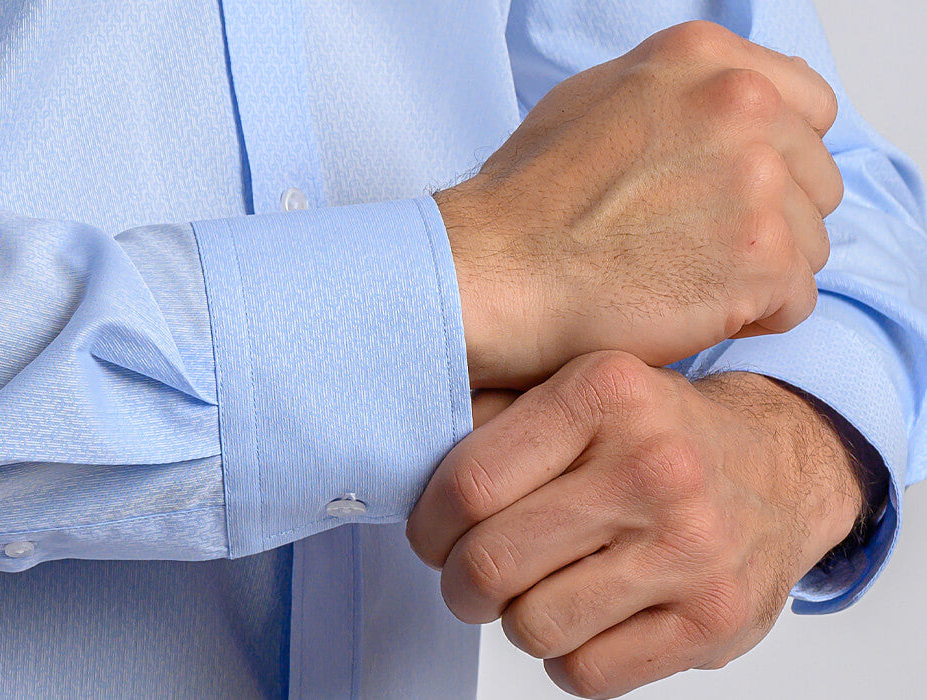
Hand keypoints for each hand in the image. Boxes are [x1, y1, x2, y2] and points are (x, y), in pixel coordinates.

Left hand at [409, 351, 863, 697]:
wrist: (783, 470)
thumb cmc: (656, 435)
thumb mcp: (581, 390)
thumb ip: (495, 416)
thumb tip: (401, 459)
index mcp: (606, 394)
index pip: (468, 485)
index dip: (428, 526)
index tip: (433, 536)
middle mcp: (655, 467)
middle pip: (491, 563)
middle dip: (461, 583)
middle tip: (471, 576)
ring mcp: (691, 549)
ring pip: (532, 625)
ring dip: (516, 621)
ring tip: (537, 591)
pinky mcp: (715, 620)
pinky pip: (586, 674)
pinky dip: (566, 658)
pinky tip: (584, 619)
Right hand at [443, 21, 842, 388]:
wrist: (492, 271)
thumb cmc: (526, 200)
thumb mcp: (596, 99)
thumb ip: (680, 95)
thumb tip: (732, 107)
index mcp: (705, 59)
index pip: (808, 106)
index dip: (772, 159)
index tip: (724, 193)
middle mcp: (742, 105)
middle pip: (814, 180)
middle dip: (766, 220)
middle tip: (687, 247)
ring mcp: (757, 181)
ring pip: (810, 244)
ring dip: (755, 273)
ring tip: (676, 279)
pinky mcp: (762, 258)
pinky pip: (795, 302)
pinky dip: (746, 318)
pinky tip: (683, 308)